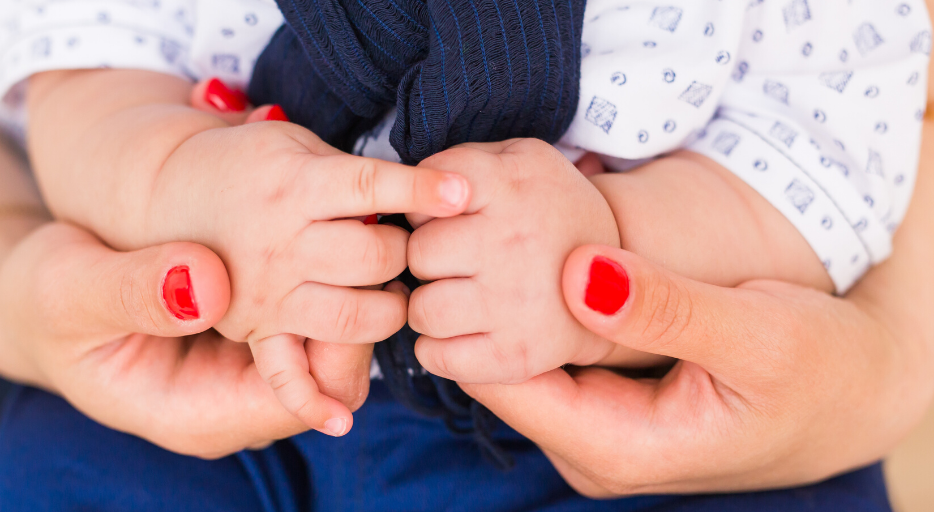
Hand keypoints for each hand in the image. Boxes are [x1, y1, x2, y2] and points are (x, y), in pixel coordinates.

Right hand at [32, 71, 471, 435]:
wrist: (43, 296)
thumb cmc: (47, 300)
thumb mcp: (70, 289)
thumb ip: (132, 289)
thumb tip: (205, 282)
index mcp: (198, 412)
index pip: (305, 396)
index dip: (342, 342)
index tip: (359, 273)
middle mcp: (236, 403)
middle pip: (334, 375)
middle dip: (364, 311)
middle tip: (380, 237)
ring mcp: (248, 373)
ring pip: (332, 345)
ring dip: (354, 290)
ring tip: (372, 225)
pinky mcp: (254, 337)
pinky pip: (311, 319)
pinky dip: (331, 279)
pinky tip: (341, 229)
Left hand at [406, 139, 619, 383]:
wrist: (618, 277)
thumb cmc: (548, 213)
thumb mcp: (519, 159)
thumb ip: (460, 164)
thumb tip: (410, 194)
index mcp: (510, 186)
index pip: (424, 194)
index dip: (425, 208)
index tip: (447, 218)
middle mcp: (513, 244)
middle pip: (418, 254)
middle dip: (427, 259)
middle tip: (454, 262)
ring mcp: (515, 305)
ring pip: (422, 311)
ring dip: (429, 306)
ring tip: (456, 297)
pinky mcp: (517, 356)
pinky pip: (437, 357)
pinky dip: (438, 348)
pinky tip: (461, 331)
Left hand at [460, 242, 933, 494]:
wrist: (855, 395)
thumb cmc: (824, 371)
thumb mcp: (761, 334)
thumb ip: (670, 308)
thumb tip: (577, 273)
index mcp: (618, 449)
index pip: (504, 382)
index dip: (476, 313)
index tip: (468, 241)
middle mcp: (593, 447)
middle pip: (501, 372)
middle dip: (486, 302)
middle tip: (477, 223)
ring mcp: (597, 427)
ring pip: (522, 360)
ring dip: (512, 300)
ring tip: (505, 230)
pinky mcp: (606, 402)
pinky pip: (551, 353)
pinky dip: (542, 305)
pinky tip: (548, 257)